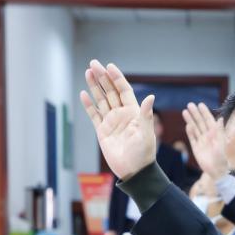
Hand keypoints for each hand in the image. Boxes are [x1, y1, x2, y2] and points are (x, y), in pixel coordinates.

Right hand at [79, 60, 155, 179]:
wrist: (134, 171)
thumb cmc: (144, 153)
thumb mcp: (146, 133)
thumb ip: (146, 114)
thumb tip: (150, 96)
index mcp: (134, 112)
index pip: (124, 90)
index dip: (117, 78)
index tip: (109, 66)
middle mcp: (122, 114)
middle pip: (110, 91)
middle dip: (102, 77)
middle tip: (93, 63)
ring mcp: (111, 122)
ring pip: (101, 100)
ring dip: (94, 87)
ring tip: (88, 72)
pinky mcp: (102, 131)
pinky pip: (94, 115)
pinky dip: (89, 105)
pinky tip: (83, 94)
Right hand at [182, 102, 227, 178]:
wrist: (217, 171)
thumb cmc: (223, 157)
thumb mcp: (222, 143)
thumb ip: (220, 131)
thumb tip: (220, 118)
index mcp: (215, 133)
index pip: (209, 120)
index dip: (204, 112)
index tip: (200, 104)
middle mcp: (208, 136)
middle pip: (200, 122)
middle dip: (195, 113)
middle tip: (189, 104)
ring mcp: (202, 142)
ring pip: (195, 128)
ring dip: (190, 120)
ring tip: (184, 111)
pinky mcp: (196, 148)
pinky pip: (192, 138)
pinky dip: (190, 132)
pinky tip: (187, 125)